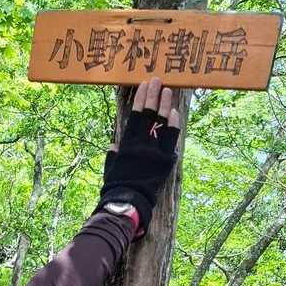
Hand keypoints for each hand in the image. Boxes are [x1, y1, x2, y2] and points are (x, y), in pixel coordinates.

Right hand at [96, 77, 181, 236]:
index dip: (141, 99)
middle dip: (154, 96)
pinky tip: (175, 115)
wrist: (129, 203)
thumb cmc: (116, 187)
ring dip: (166, 106)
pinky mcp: (166, 161)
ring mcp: (156, 151)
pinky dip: (174, 127)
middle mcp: (143, 144)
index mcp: (128, 143)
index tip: (144, 85)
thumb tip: (113, 145)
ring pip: (163, 123)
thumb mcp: (111, 168)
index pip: (136, 115)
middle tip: (158, 81)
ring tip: (168, 92)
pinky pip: (172, 140)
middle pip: (150, 114)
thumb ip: (112, 155)